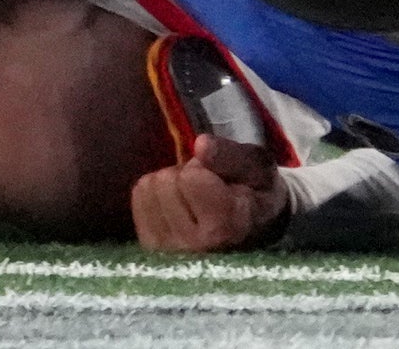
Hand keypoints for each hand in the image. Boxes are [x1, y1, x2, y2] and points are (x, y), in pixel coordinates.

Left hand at [131, 134, 291, 252]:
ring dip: (170, 185)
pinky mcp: (150, 250)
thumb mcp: (258, 169)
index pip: (190, 177)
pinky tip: (178, 209)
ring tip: (195, 201)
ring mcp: (168, 253)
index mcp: (226, 229)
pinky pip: (139, 198)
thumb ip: (232, 156)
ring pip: (148, 188)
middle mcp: (194, 249)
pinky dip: (155, 195)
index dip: (204, 168)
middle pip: (166, 181)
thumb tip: (200, 145)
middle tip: (208, 192)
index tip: (222, 183)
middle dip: (185, 176)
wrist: (254, 232)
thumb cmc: (257, 195)